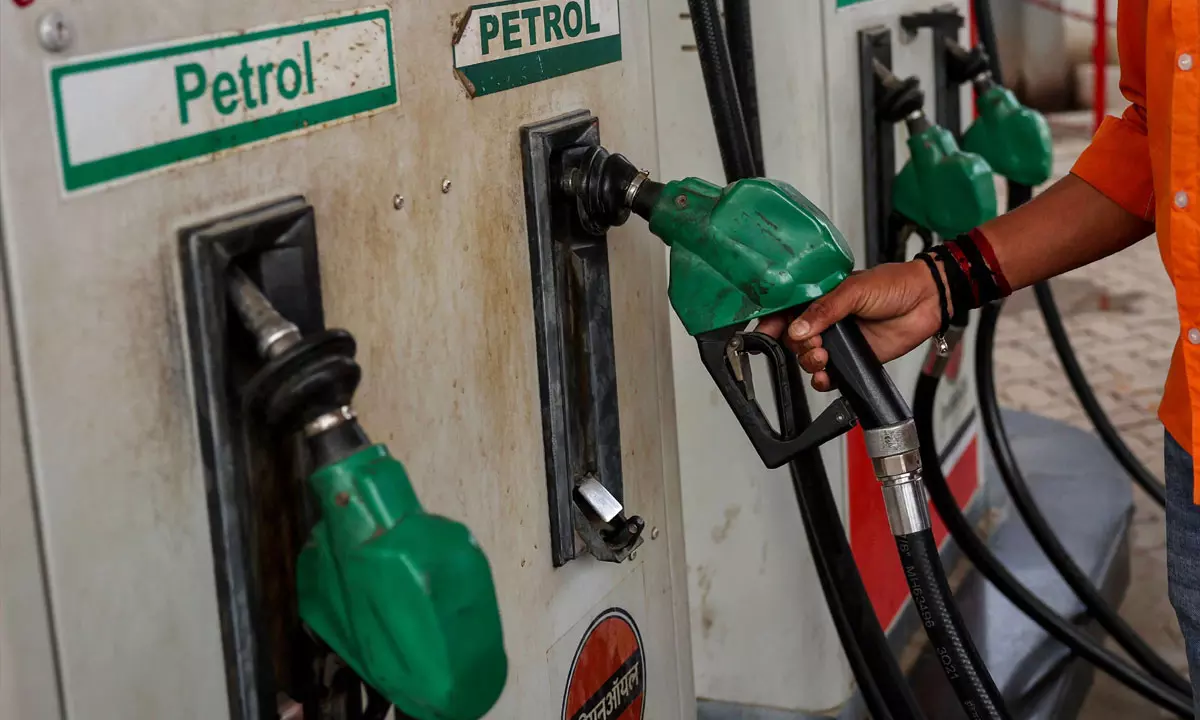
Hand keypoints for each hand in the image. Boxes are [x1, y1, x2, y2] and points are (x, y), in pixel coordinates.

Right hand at [756, 260, 941, 390]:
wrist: (927, 301)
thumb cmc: (894, 285)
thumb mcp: (855, 289)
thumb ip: (825, 310)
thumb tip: (798, 328)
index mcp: (821, 297)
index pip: (787, 311)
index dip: (772, 322)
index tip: (765, 332)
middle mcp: (826, 320)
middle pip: (794, 340)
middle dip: (797, 346)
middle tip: (814, 343)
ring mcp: (839, 341)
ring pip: (808, 359)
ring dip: (809, 362)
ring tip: (823, 357)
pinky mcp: (853, 359)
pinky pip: (829, 375)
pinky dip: (822, 379)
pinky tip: (826, 376)